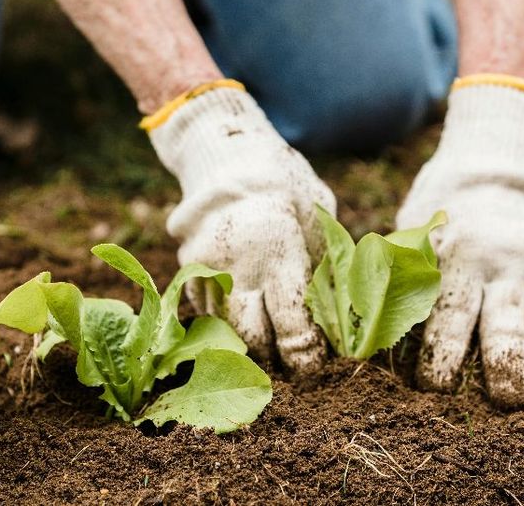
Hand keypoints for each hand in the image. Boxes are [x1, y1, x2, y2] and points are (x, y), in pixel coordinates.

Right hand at [148, 85, 331, 371]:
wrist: (229, 156)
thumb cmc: (287, 188)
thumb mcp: (318, 220)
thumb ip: (322, 267)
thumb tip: (336, 318)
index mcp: (278, 252)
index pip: (291, 324)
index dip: (304, 354)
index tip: (314, 366)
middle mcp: (238, 265)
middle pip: (251, 337)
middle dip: (272, 357)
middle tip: (290, 364)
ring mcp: (206, 268)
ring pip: (224, 329)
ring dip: (246, 343)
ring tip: (268, 347)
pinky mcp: (187, 269)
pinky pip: (206, 311)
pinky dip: (225, 321)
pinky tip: (244, 316)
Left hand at [397, 84, 523, 405]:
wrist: (496, 176)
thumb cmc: (442, 227)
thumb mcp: (411, 241)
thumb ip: (389, 283)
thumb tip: (355, 337)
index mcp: (454, 261)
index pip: (447, 312)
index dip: (441, 351)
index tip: (434, 387)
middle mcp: (500, 266)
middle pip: (504, 323)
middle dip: (505, 363)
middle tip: (507, 399)